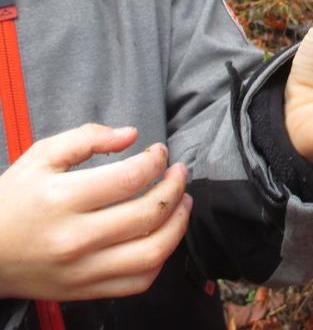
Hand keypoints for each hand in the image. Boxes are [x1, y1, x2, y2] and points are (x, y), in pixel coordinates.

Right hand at [0, 124, 191, 299]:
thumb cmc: (14, 199)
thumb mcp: (41, 156)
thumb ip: (87, 138)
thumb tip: (131, 134)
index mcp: (62, 198)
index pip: (130, 177)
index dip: (156, 160)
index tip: (160, 152)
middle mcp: (75, 238)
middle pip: (148, 213)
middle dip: (175, 187)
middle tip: (179, 172)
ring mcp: (82, 270)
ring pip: (152, 252)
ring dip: (179, 224)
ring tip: (183, 201)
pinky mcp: (86, 291)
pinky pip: (139, 281)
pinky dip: (161, 258)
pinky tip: (163, 234)